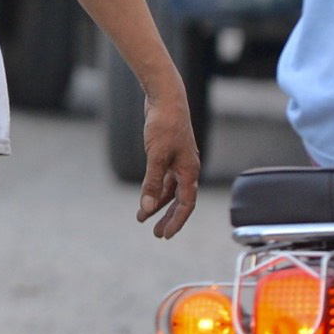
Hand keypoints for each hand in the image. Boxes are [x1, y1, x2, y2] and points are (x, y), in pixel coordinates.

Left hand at [140, 91, 199, 239]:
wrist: (166, 98)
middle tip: (157, 233)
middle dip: (168, 217)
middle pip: (180, 200)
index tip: (165, 235)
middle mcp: (187, 169)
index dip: (176, 221)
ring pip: (170, 190)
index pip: (186, 204)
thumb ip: (152, 182)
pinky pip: (164, 178)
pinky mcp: (169, 154)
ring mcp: (178, 161)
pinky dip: (156, 188)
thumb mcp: (156, 156)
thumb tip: (146, 208)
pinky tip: (146, 196)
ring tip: (143, 218)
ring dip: (158, 204)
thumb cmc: (164, 125)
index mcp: (190, 171)